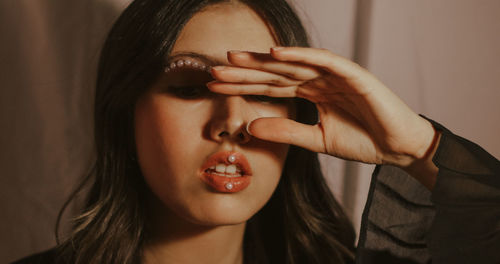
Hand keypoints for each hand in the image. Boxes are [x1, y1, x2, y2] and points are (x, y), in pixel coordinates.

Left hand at [208, 47, 437, 184]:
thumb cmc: (364, 141)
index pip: (270, 86)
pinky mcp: (353, 74)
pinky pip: (323, 61)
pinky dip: (300, 55)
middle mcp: (318, 80)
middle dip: (244, 71)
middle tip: (213, 69)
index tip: (214, 86)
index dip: (242, 86)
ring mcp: (335, 75)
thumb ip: (286, 132)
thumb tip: (250, 127)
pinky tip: (276, 53)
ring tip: (234, 58)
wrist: (399, 148)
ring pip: (293, 63)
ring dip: (263, 60)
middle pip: (275, 72)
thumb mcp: (316, 140)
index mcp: (311, 93)